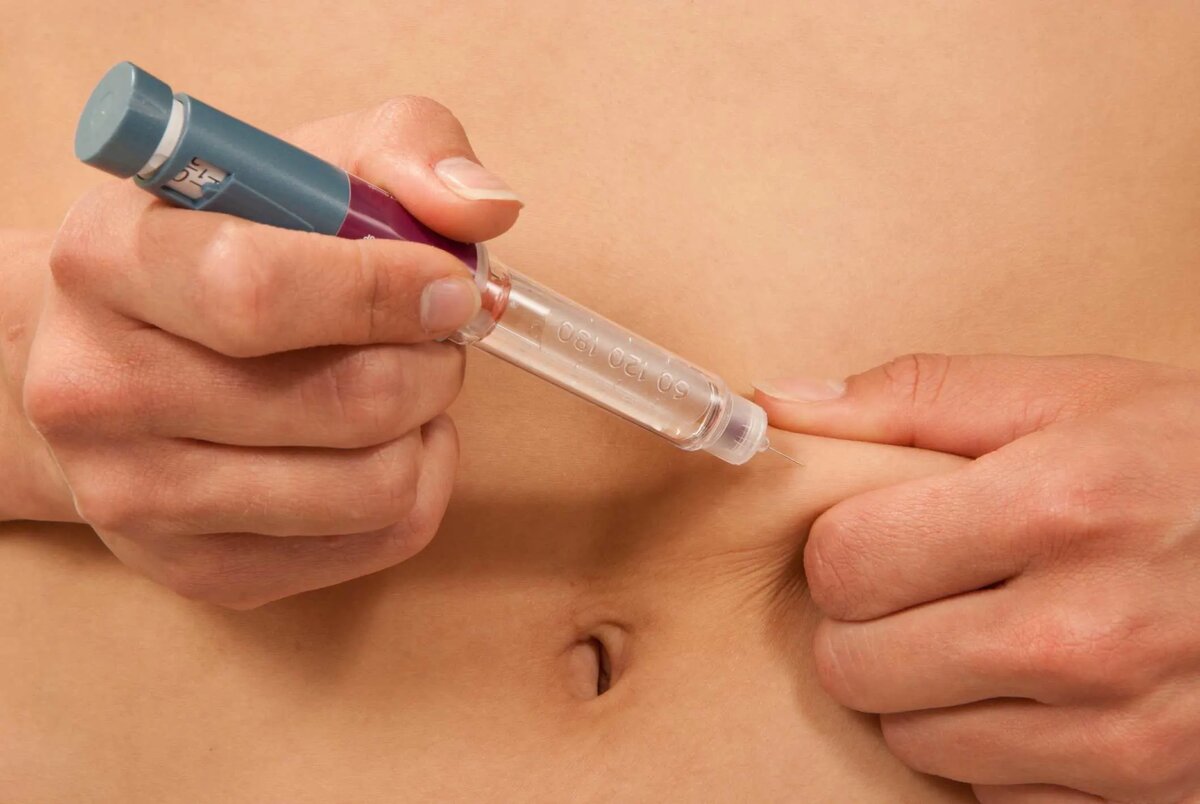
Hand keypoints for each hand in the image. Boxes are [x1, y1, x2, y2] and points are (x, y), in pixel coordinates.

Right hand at [20, 97, 520, 607]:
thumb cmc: (228, 248)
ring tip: (405, 385)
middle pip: (344, 403)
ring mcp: (138, 497)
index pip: (257, 293)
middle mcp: (96, 389)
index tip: (449, 286)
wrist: (116, 362)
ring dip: (428, 426)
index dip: (384, 291)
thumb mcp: (304, 164)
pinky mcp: (200, 571)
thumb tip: (485, 211)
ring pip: (377, 488)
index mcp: (109, 260)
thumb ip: (407, 152)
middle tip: (434, 335)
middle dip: (431, 362)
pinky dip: (420, 482)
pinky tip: (385, 442)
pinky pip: (383, 542)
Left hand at [756, 354, 1199, 802]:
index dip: (843, 548)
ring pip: (913, 740)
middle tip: (923, 592)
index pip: (845, 562)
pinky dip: (997, 752)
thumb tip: (777, 407)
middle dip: (867, 625)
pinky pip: (993, 796)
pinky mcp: (1148, 797)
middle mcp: (1088, 632)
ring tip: (986, 637)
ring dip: (926, 693)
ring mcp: (1125, 732)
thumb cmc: (1188, 460)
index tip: (877, 538)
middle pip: (859, 664)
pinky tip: (1041, 695)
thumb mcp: (1069, 394)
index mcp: (1059, 507)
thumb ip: (915, 396)